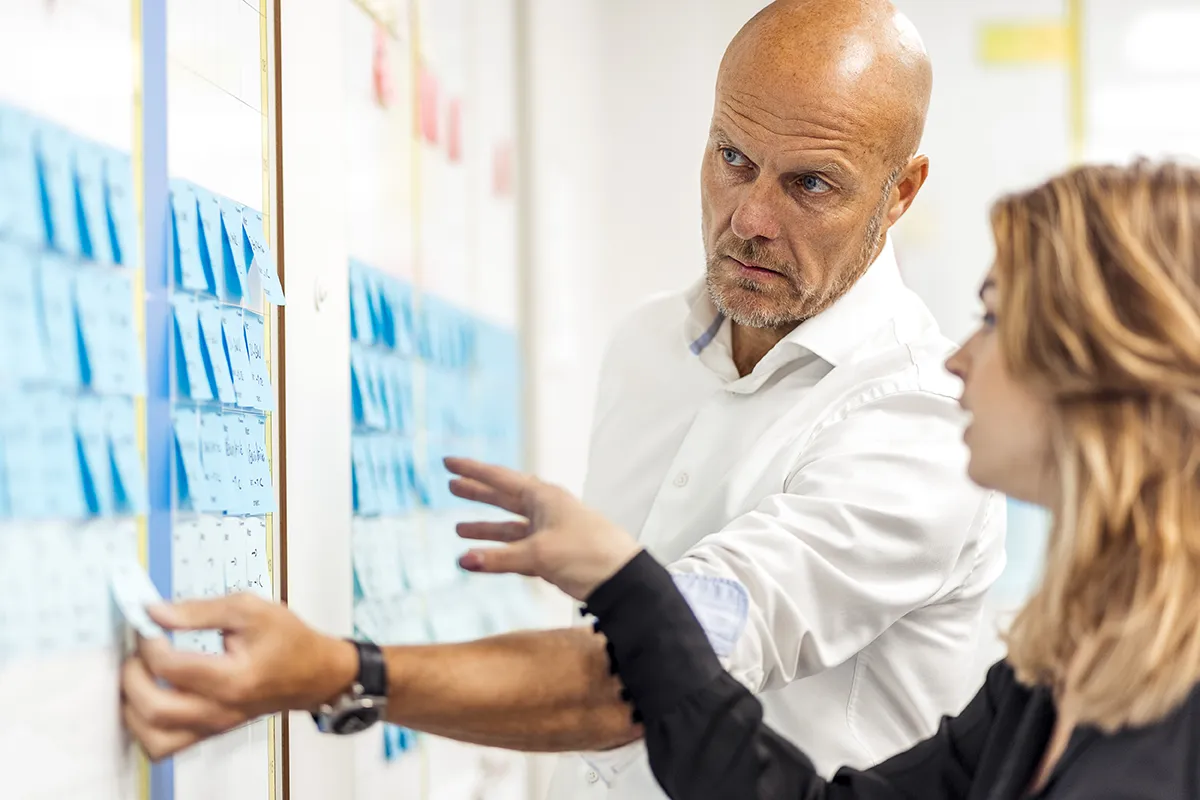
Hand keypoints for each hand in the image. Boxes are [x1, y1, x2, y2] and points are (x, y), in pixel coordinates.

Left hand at [121, 593, 356, 760]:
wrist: (313, 673)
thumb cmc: (287, 640)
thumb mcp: (250, 609)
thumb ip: (199, 610)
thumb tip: (155, 612)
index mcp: (233, 679)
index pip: (171, 667)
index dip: (149, 641)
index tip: (148, 622)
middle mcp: (220, 711)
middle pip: (154, 710)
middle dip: (132, 677)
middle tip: (137, 652)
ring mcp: (212, 727)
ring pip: (152, 738)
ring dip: (133, 708)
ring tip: (140, 677)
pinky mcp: (207, 733)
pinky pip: (162, 745)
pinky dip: (144, 725)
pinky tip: (148, 696)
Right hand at [445, 457, 642, 600]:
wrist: (620, 578)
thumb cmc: (584, 554)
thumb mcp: (540, 554)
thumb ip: (500, 558)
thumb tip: (462, 561)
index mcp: (543, 496)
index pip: (500, 479)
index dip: (473, 471)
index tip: (448, 462)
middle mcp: (544, 509)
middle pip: (504, 498)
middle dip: (478, 493)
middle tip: (451, 485)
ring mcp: (548, 532)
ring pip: (510, 527)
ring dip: (486, 527)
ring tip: (459, 526)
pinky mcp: (551, 555)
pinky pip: (518, 549)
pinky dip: (500, 552)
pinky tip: (482, 554)